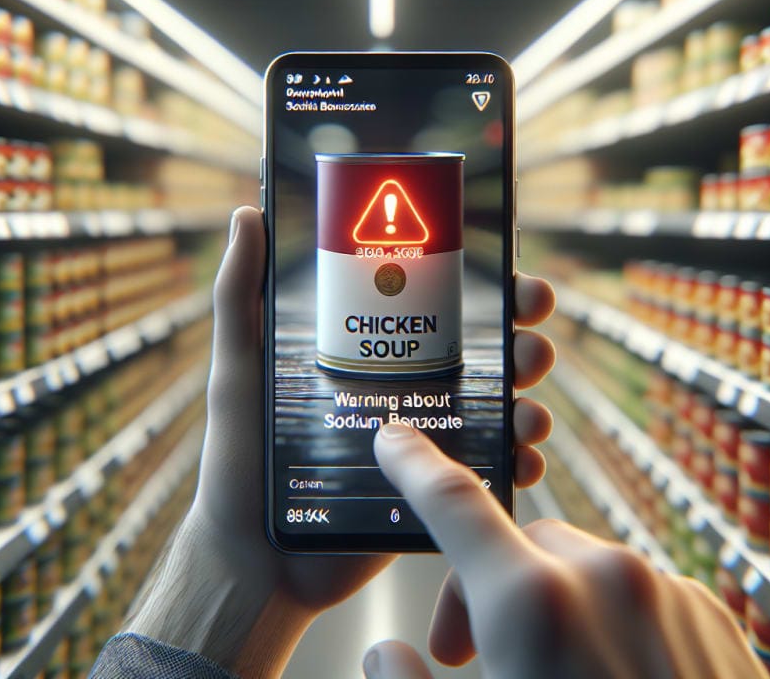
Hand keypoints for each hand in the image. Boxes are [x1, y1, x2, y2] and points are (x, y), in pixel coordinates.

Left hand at [130, 206, 556, 677]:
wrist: (253, 554)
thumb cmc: (239, 457)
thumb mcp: (239, 365)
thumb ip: (240, 294)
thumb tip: (248, 215)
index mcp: (370, 351)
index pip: (434, 303)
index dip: (479, 281)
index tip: (509, 266)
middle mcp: (404, 386)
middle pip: (480, 348)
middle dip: (518, 329)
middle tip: (530, 319)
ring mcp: (423, 436)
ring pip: (497, 402)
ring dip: (529, 391)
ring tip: (531, 397)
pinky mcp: (434, 487)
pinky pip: (490, 465)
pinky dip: (518, 455)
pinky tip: (525, 452)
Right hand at [364, 427, 768, 678]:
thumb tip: (389, 656)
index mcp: (534, 601)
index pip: (453, 503)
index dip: (415, 464)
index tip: (396, 439)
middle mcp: (605, 578)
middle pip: (514, 545)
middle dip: (482, 585)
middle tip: (465, 653)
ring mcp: (665, 592)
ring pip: (574, 566)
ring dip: (545, 603)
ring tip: (548, 676)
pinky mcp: (709, 617)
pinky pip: (630, 590)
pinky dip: (602, 616)